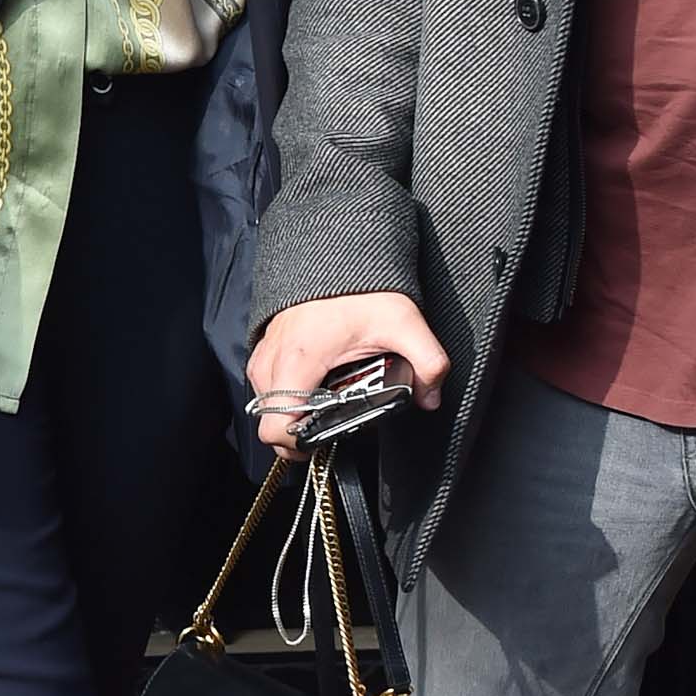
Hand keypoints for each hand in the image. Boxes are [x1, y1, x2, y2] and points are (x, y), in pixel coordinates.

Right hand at [247, 290, 449, 454]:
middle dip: (300, 431)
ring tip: (328, 401)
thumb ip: (427, 363)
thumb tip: (430, 397)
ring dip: (294, 411)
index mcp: (298, 361)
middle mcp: (272, 361)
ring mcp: (265, 354)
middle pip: (271, 422)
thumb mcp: (404, 323)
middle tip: (334, 422)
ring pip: (268, 405)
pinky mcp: (266, 347)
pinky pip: (268, 385)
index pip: (275, 428)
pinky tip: (318, 381)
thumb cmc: (360, 286)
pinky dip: (289, 392)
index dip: (297, 446)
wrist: (336, 249)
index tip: (323, 441)